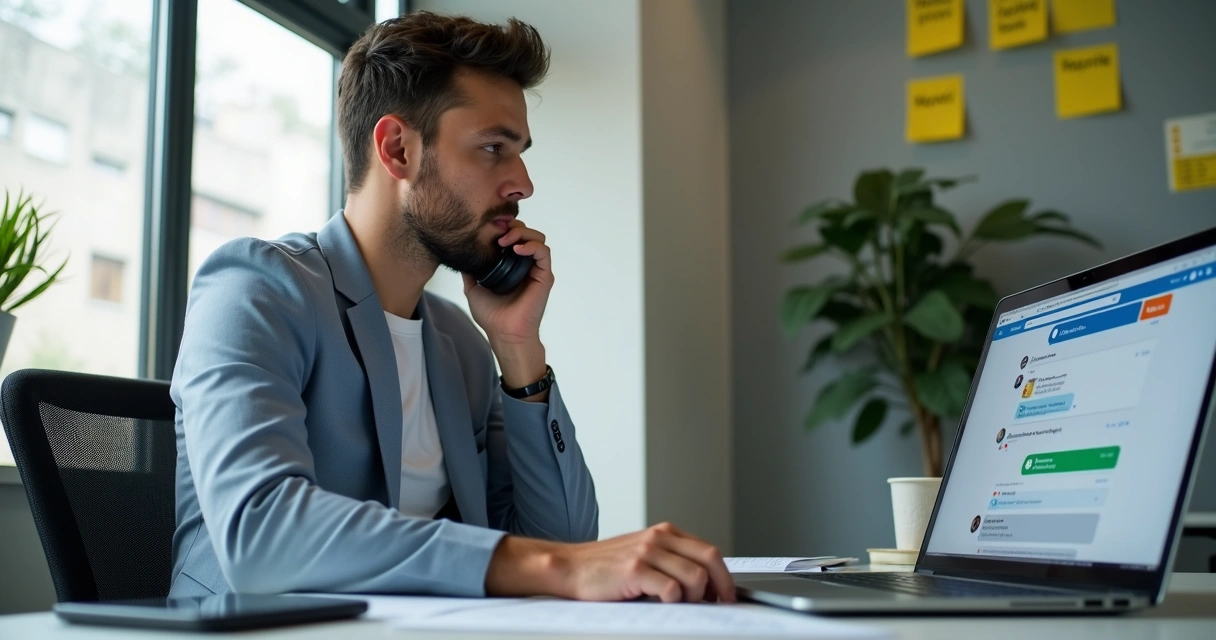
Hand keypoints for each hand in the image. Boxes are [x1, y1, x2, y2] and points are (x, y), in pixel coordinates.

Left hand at [462, 220, 550, 388]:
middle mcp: (525, 264)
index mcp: (511, 265)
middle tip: (498, 233)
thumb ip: (470, 271)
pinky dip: (532, 245)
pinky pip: (543, 251)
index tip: (490, 229)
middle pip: (526, 232)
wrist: (504, 332)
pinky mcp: (544, 275)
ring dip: (522, 233)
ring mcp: (535, 269)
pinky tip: (516, 249)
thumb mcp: (474, 288)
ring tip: (506, 241)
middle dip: (513, 227)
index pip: (513, 237)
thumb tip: (460, 256)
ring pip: (537, 238)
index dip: (504, 228)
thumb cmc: (492, 316)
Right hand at [485, 522, 735, 603]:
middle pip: (710, 559)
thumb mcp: (643, 554)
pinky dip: (672, 602)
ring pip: (694, 577)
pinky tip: (660, 604)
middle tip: (718, 605)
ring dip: (694, 598)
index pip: (709, 551)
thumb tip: (705, 586)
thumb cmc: (605, 567)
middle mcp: (659, 538)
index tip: (728, 594)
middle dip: (721, 586)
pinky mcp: (634, 570)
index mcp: (665, 533)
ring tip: (680, 606)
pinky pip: (670, 589)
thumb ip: (671, 561)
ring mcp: (647, 552)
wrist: (569, 567)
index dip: (724, 576)